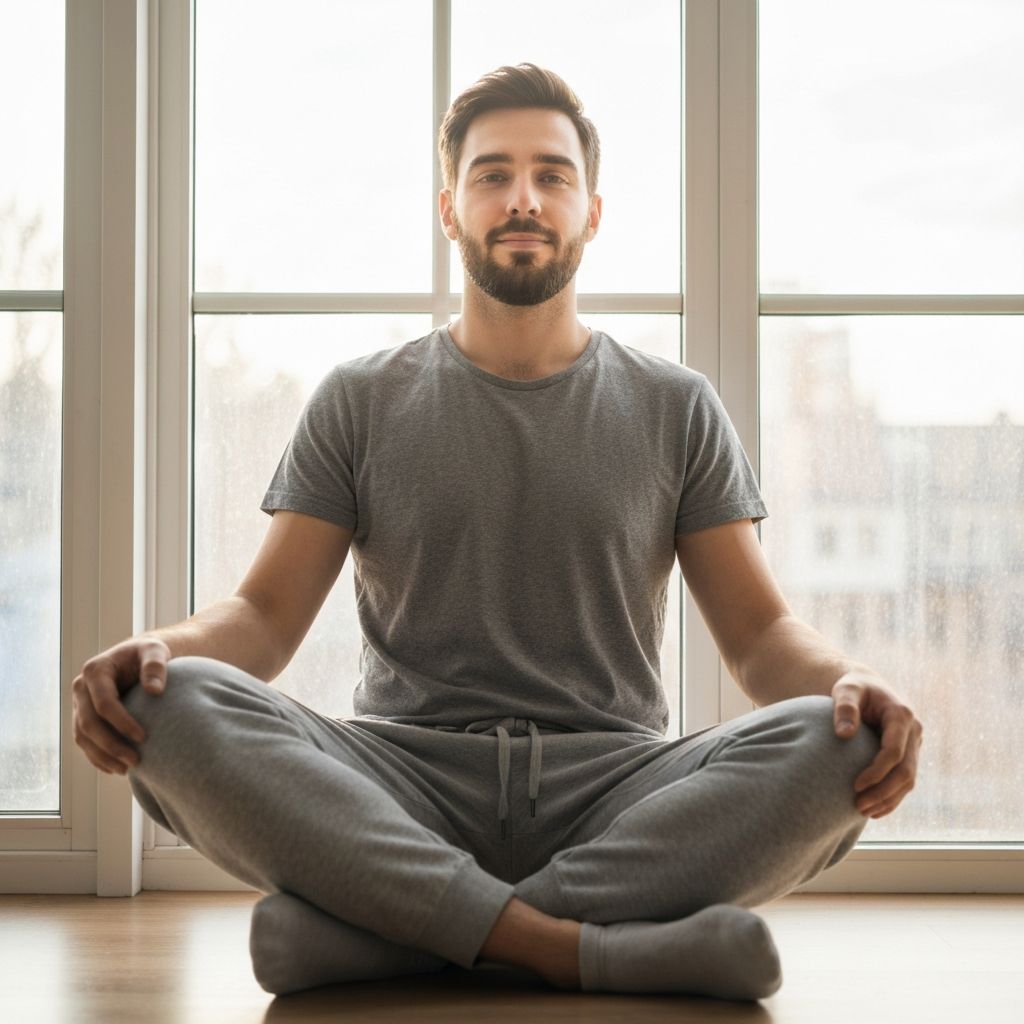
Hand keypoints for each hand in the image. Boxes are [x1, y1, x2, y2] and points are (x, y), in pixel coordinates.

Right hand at [72, 637, 170, 775]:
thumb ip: (156, 666)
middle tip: (135, 760)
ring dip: (102, 756)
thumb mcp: (155, 651)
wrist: (138, 657)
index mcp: (95, 670)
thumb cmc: (148, 653)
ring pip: (83, 736)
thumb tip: (155, 691)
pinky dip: (97, 757)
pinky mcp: (83, 717)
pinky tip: (116, 768)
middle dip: (111, 745)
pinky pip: (84, 742)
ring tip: (127, 769)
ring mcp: (79, 704)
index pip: (104, 703)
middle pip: (89, 724)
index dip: (121, 723)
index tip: (143, 736)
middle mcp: (81, 688)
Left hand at [831, 673, 923, 819]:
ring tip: (863, 811)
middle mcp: (914, 731)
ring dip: (889, 799)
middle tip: (858, 805)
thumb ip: (844, 707)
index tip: (855, 785)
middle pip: (906, 771)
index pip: (893, 752)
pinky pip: (905, 781)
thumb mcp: (846, 689)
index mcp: (901, 715)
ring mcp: (914, 744)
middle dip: (883, 792)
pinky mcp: (910, 754)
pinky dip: (893, 797)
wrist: (867, 686)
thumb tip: (843, 734)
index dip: (877, 772)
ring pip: (909, 780)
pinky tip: (875, 810)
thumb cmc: (854, 687)